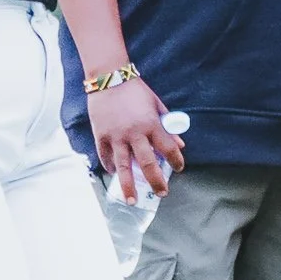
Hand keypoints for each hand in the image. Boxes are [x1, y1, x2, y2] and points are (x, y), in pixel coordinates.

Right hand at [87, 78, 183, 204]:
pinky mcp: (101, 136)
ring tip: (133, 201)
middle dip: (156, 181)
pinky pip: (106, 157)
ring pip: (124, 167)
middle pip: (148, 164)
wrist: (108, 79)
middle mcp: (134, 133)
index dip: (176, 161)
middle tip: (161, 193)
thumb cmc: (135, 91)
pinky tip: (115, 175)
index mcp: (151, 124)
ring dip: (128, 186)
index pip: (168, 148)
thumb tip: (179, 144)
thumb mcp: (156, 104)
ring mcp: (116, 136)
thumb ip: (168, 125)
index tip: (179, 169)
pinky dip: (111, 167)